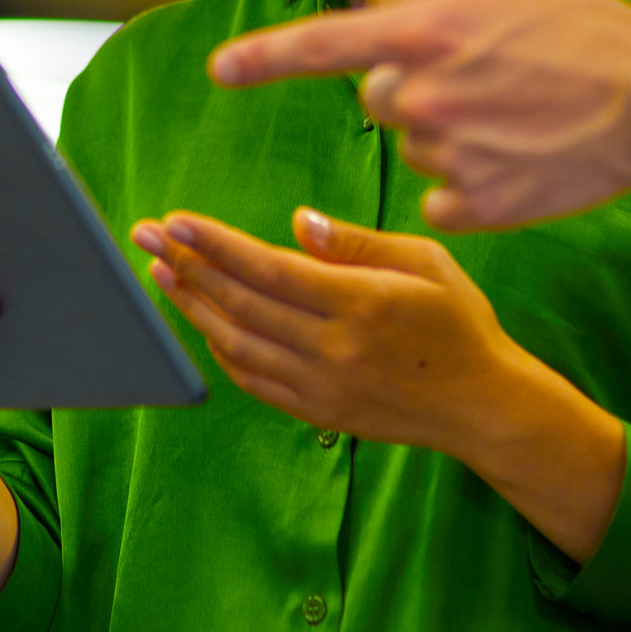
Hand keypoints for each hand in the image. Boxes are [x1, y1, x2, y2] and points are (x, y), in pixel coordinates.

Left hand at [130, 207, 530, 454]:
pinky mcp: (317, 412)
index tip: (176, 219)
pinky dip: (219, 348)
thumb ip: (356, 243)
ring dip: (191, 306)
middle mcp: (333, 348)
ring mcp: (321, 386)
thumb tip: (298, 222)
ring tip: (160, 273)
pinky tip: (201, 319)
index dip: (215, 243)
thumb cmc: (459, 322)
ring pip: (236, 342)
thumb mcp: (424, 262)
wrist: (483, 406)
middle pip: (240, 302)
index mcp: (360, 303)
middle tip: (147, 235)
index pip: (268, 268)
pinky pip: (252, 379)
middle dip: (186, 264)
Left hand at [208, 0, 630, 230]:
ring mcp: (446, 157)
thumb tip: (394, 22)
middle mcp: (421, 96)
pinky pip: (443, 199)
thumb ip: (433, 6)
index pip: (319, 46)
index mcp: (422, 35)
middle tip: (484, 80)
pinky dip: (472, 185)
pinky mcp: (476, 207)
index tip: (220, 71)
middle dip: (415, 89)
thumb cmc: (586, 31)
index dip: (263, 58)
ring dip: (449, 134)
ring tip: (518, 116)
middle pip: (379, 99)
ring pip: (415, 147)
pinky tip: (519, 161)